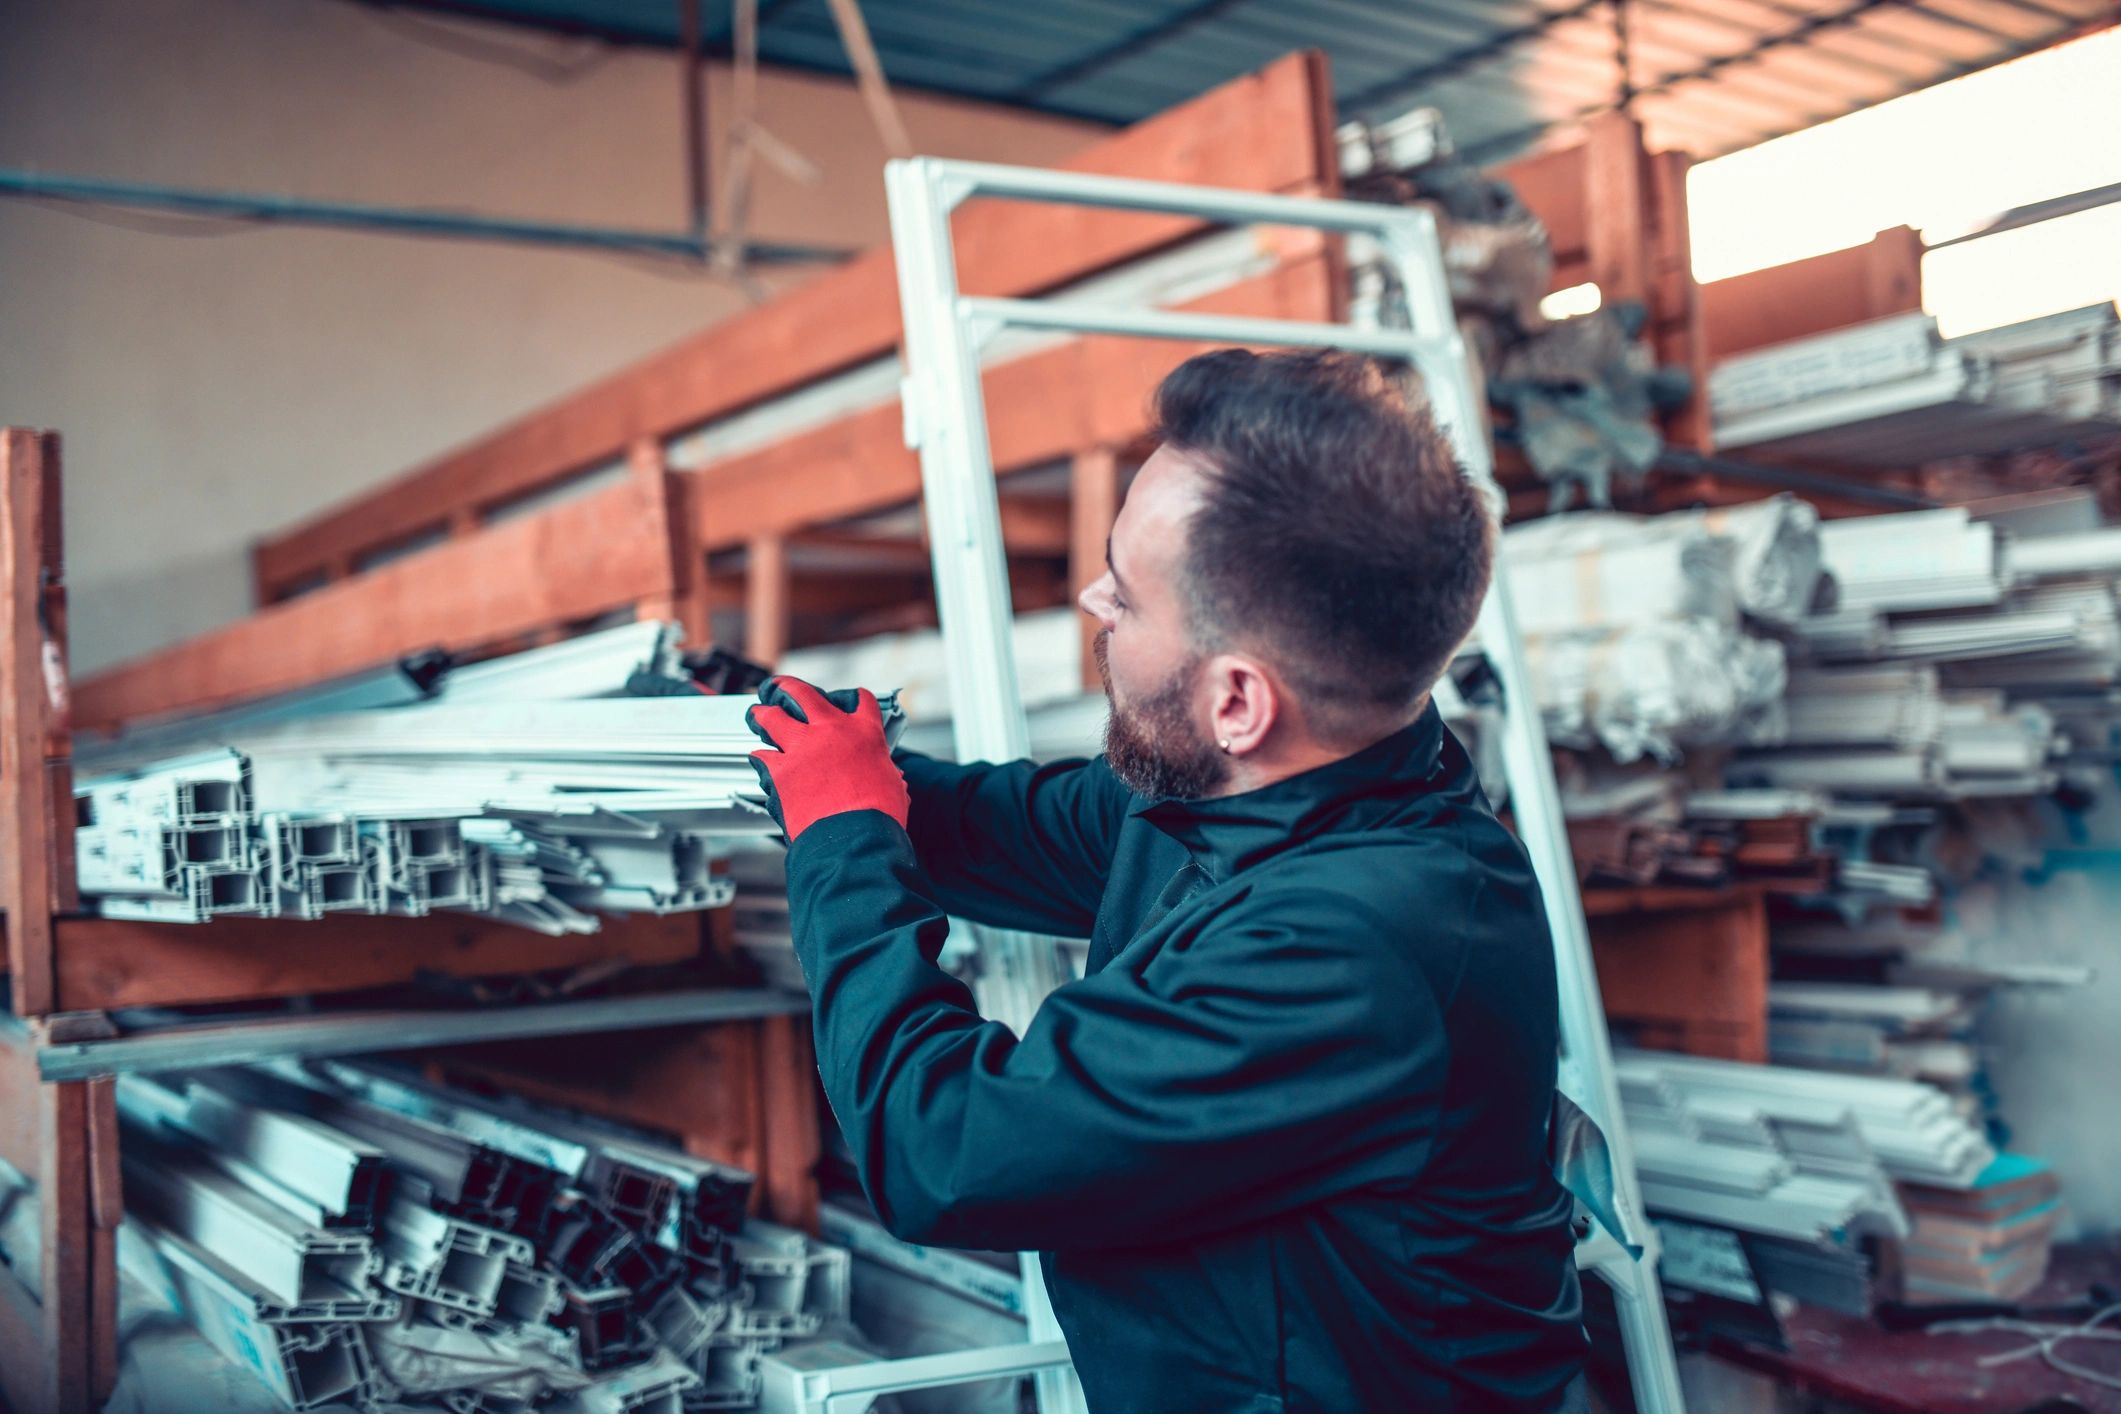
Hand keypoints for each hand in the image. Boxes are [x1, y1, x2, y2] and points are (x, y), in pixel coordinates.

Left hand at [745, 677, 910, 841]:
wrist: (854, 838)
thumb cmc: (877, 816)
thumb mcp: (891, 783)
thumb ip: (880, 770)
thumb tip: (884, 777)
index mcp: (864, 732)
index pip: (860, 701)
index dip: (854, 699)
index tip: (849, 700)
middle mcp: (831, 731)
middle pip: (802, 693)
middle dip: (787, 687)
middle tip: (780, 688)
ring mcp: (802, 747)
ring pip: (772, 717)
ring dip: (762, 715)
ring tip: (756, 715)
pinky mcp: (780, 770)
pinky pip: (761, 756)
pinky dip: (760, 759)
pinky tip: (759, 760)